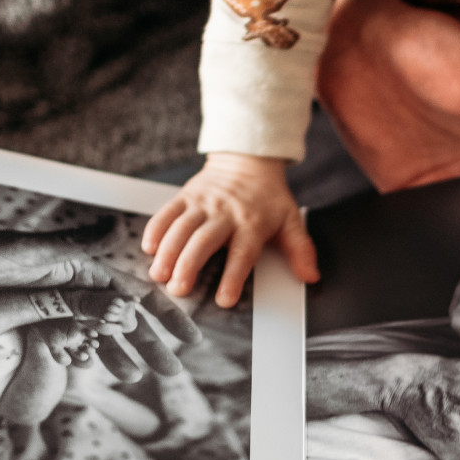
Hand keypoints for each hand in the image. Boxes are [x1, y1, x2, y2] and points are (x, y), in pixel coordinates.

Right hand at [141, 153, 317, 307]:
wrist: (248, 160)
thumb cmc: (269, 197)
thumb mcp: (291, 220)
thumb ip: (301, 249)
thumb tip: (310, 276)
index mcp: (252, 223)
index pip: (242, 253)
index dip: (233, 276)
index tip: (224, 299)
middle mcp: (225, 213)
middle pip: (204, 241)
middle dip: (189, 266)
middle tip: (178, 289)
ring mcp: (203, 203)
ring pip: (181, 228)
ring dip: (168, 252)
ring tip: (159, 275)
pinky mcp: (186, 196)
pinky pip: (168, 212)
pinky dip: (156, 229)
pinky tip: (148, 248)